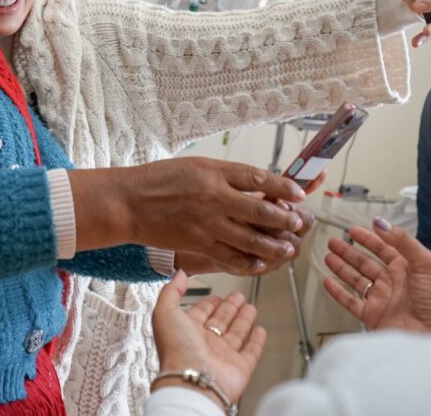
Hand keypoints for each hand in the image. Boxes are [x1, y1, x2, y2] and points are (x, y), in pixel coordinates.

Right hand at [69, 158, 306, 273]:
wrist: (129, 203)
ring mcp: (207, 224)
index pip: (258, 178)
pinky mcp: (199, 245)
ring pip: (251, 239)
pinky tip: (262, 263)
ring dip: (274, 245)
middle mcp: (214, 198)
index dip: (284, 186)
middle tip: (300, 223)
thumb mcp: (197, 166)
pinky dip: (250, 262)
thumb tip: (260, 185)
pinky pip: (231, 258)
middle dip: (285, 218)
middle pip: (261, 210)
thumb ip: (227, 176)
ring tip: (288, 247)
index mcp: (214, 173)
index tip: (299, 192)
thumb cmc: (161, 179)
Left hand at [152, 271, 266, 406]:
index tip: (217, 295)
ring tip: (250, 307)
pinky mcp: (239, 367)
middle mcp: (204, 344)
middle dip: (229, 308)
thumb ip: (171, 291)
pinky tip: (260, 331)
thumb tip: (179, 274)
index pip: (200, 313)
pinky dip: (257, 342)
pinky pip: (251, 352)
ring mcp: (222, 356)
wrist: (193, 381)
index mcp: (186, 331)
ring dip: (243, 320)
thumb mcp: (165, 312)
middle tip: (238, 296)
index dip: (208, 303)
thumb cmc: (176, 350)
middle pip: (220, 321)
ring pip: (236, 334)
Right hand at [322, 218, 430, 332]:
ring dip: (342, 268)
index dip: (368, 239)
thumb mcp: (425, 263)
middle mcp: (392, 282)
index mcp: (406, 268)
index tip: (354, 230)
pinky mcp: (373, 315)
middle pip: (365, 263)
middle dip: (349, 252)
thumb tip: (381, 223)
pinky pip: (351, 301)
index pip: (383, 248)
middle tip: (335, 242)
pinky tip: (329, 282)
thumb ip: (403, 241)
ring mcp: (381, 299)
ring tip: (329, 257)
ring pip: (356, 279)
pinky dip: (338, 292)